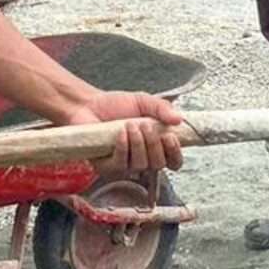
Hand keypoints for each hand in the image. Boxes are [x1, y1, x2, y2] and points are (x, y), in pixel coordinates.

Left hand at [65, 90, 185, 173]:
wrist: (89, 104)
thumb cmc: (116, 105)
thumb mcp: (143, 101)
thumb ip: (162, 108)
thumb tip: (179, 119)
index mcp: (155, 145)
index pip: (173, 161)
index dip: (175, 154)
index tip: (170, 137)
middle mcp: (143, 158)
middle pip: (159, 165)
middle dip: (154, 144)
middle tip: (145, 125)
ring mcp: (125, 165)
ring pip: (141, 165)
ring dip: (138, 144)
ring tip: (129, 125)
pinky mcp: (107, 168)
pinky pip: (121, 165)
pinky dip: (123, 147)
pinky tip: (120, 134)